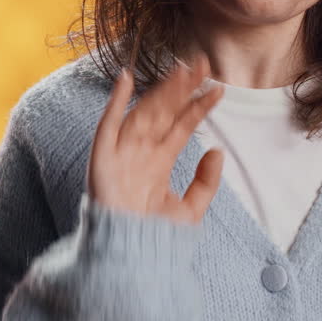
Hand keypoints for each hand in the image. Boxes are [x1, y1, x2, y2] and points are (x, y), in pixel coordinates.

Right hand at [87, 52, 225, 225]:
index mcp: (160, 161)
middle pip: (166, 112)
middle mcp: (142, 151)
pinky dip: (115, 101)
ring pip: (145, 112)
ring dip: (162, 90)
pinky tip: (126, 79)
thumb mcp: (190, 210)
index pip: (182, 125)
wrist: (129, 255)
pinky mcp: (103, 155)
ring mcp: (123, 151)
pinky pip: (109, 123)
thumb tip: (218, 152)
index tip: (217, 88)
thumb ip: (205, 182)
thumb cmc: (154, 236)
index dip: (199, 106)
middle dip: (184, 88)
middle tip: (203, 64)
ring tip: (182, 70)